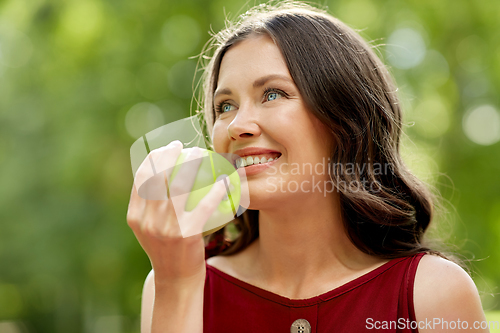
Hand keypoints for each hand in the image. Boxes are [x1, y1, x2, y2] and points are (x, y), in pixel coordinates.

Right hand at [127, 141, 227, 283]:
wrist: (176, 281)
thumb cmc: (167, 250)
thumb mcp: (150, 229)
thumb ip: (150, 207)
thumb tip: (160, 175)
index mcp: (135, 216)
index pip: (141, 178)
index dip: (154, 157)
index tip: (167, 148)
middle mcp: (147, 220)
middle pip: (158, 175)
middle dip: (169, 153)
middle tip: (184, 146)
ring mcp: (166, 227)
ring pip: (178, 184)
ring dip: (191, 163)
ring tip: (202, 155)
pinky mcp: (186, 235)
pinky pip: (203, 204)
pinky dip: (215, 189)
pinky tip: (223, 180)